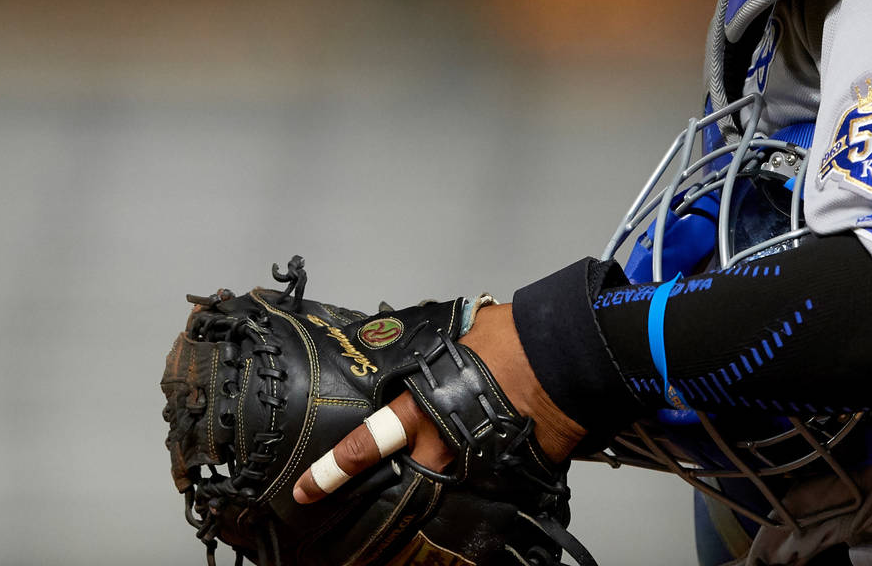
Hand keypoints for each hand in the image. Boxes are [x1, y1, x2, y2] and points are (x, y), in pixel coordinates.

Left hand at [292, 301, 584, 503]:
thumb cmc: (512, 339)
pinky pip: (487, 491)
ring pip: (443, 499)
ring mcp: (477, 466)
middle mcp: (445, 445)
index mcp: (423, 408)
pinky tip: (480, 503)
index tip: (306, 491)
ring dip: (432, 507)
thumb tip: (428, 356)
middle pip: (403, 489)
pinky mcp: (510, 475)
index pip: (367, 444)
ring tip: (410, 529)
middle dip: (382, 507)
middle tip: (356, 531)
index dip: (332, 471)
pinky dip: (481, 495)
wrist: (565, 358)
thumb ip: (435, 358)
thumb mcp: (458, 341)